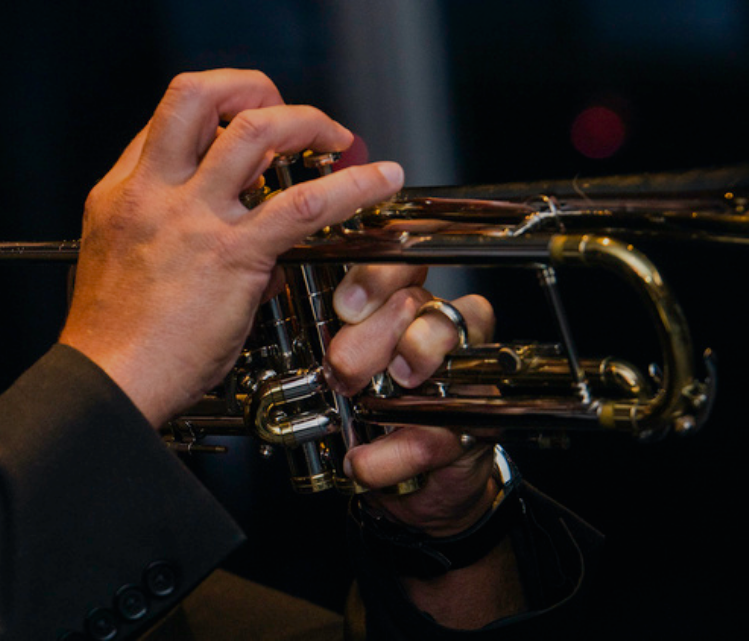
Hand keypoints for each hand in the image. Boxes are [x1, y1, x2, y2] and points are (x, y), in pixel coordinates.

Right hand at [59, 70, 405, 427]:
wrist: (106, 385)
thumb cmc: (114, 346)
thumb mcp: (123, 270)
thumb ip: (177, 243)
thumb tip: (250, 251)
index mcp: (120, 194)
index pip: (167, 121)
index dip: (211, 111)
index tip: (240, 124)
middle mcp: (153, 192)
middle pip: (198, 94)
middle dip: (248, 85)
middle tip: (281, 107)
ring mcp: (192, 218)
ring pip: (254, 129)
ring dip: (304, 120)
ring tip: (333, 136)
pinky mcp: (233, 254)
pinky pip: (304, 204)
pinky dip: (352, 186)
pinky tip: (378, 180)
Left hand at [327, 264, 499, 535]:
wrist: (412, 484)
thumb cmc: (373, 413)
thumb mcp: (340, 369)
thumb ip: (324, 336)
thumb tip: (277, 300)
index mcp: (402, 307)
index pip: (401, 264)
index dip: (378, 276)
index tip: (345, 305)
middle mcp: (438, 332)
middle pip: (422, 302)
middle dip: (376, 332)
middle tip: (343, 366)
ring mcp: (462, 377)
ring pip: (448, 344)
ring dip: (406, 368)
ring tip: (371, 398)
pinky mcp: (471, 429)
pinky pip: (437, 431)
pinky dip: (393, 453)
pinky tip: (363, 461)